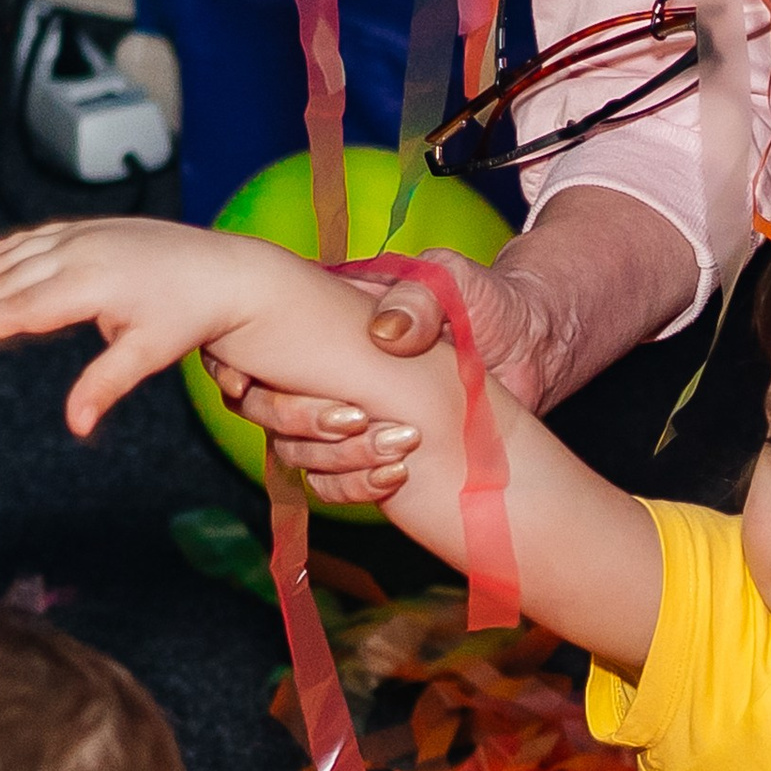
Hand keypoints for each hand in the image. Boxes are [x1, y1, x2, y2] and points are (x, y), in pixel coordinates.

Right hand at [0, 219, 272, 436]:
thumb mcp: (149, 353)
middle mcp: (80, 252)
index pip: (20, 308)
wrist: (224, 269)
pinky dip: (5, 250)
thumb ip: (105, 384)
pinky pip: (37, 238)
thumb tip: (77, 426)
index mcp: (90, 284)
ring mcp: (84, 235)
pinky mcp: (92, 228)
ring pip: (16, 257)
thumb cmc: (189, 315)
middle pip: (8, 282)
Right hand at [204, 250, 564, 507]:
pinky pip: (329, 483)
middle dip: (295, 417)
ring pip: (291, 448)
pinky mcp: (366, 453)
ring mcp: (342, 414)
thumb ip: (418, 299)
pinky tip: (396, 476)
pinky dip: (352, 485)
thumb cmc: (490, 304)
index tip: (244, 381)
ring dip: (331, 454)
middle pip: (262, 402)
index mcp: (329, 316)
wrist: (532, 352)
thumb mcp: (456, 285)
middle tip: (355, 418)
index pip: (255, 340)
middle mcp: (324, 368)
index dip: (238, 362)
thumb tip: (383, 334)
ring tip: (400, 443)